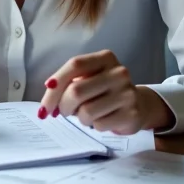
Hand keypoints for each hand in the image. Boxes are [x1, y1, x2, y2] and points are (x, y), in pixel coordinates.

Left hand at [38, 50, 173, 133]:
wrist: (138, 104)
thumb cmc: (104, 90)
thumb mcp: (88, 78)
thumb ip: (68, 82)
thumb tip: (47, 102)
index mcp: (105, 58)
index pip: (75, 65)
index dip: (56, 83)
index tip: (45, 101)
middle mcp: (119, 72)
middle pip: (76, 90)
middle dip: (62, 105)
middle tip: (63, 111)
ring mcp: (127, 93)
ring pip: (86, 111)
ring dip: (79, 117)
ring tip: (86, 113)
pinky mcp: (131, 114)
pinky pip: (98, 125)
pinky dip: (93, 125)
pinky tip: (101, 119)